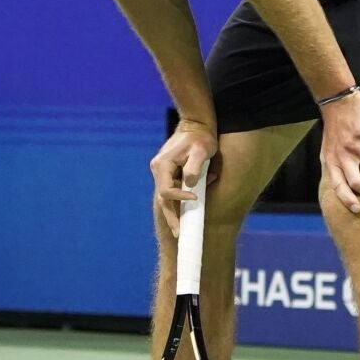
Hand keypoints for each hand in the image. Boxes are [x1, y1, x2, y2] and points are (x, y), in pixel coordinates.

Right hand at [151, 121, 218, 237]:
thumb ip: (195, 167)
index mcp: (162, 165)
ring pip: (166, 197)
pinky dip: (179, 201)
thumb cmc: (200, 137)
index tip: (195, 198)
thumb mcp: (201, 150)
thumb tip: (190, 185)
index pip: (166, 190)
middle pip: (163, 199)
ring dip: (175, 212)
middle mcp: (159, 170)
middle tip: (178, 234)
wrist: (197, 125)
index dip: (180, 198)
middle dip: (171, 217)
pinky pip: (172, 191)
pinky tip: (185, 213)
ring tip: (179, 230)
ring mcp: (162, 172)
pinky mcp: (169, 173)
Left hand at [319, 91, 359, 214]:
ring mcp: (353, 142)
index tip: (357, 210)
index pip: (337, 186)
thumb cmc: (334, 129)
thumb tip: (344, 186)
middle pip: (356, 180)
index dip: (346, 199)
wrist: (335, 102)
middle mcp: (342, 154)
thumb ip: (336, 167)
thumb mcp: (328, 151)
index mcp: (332, 162)